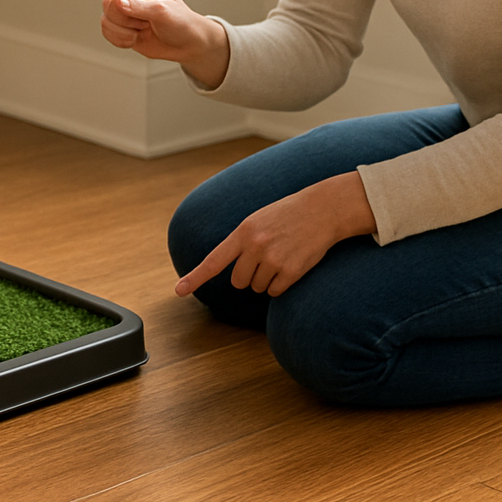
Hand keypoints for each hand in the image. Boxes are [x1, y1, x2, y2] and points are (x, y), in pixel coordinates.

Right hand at [72, 0, 229, 86]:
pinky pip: (107, 33)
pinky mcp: (121, 27)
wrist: (187, 45)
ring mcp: (124, 11)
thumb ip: (139, 6)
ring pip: (105, 20)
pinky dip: (121, 40)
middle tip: (142, 21)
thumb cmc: (182, 22)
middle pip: (107, 2)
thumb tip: (117, 2)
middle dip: (123, 17)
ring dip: (124, 30)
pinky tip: (136, 38)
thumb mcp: (163, 12)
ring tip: (143, 29)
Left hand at [174, 172, 375, 297]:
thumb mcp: (258, 220)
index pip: (214, 260)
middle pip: (238, 281)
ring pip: (258, 288)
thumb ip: (242, 242)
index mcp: (243, 232)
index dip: (195, 277)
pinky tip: (292, 265)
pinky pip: (275, 291)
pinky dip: (281, 285)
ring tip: (282, 256)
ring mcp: (273, 259)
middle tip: (265, 257)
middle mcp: (255, 246)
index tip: (178, 291)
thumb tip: (233, 273)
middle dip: (249, 276)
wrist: (322, 210)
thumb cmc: (287, 215)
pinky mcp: (291, 271)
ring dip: (267, 279)